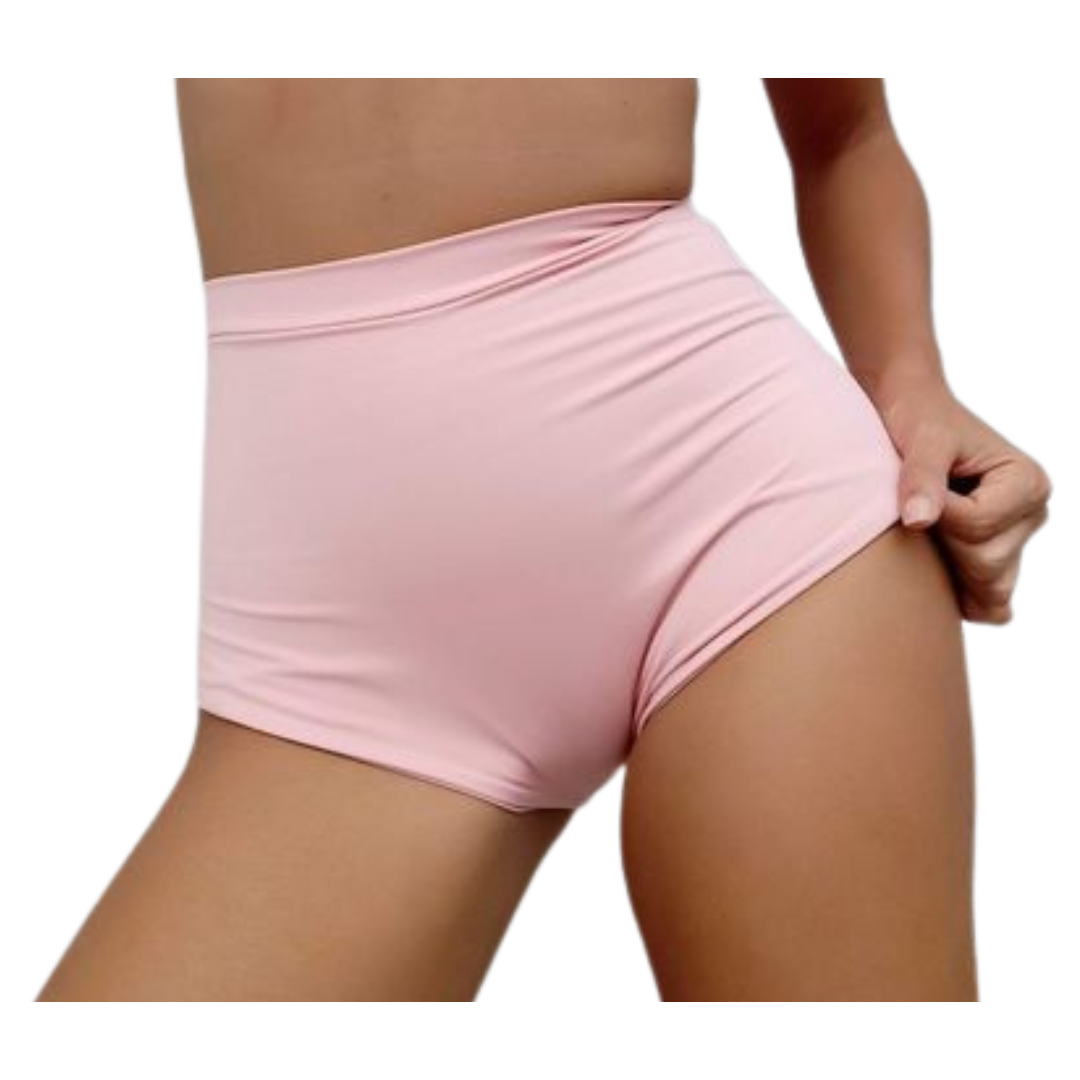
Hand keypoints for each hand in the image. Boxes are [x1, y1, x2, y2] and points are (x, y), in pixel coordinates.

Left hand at [876, 382, 1051, 624]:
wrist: (913, 417)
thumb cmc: (919, 421)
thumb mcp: (921, 441)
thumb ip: (921, 477)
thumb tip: (918, 520)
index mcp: (1028, 483)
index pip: (978, 528)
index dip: (939, 514)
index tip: (924, 485)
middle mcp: (1033, 515)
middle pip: (985, 564)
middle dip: (943, 544)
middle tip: (922, 507)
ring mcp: (1017, 540)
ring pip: (986, 588)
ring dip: (948, 569)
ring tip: (930, 529)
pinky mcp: (997, 558)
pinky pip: (989, 603)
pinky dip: (963, 598)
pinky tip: (941, 587)